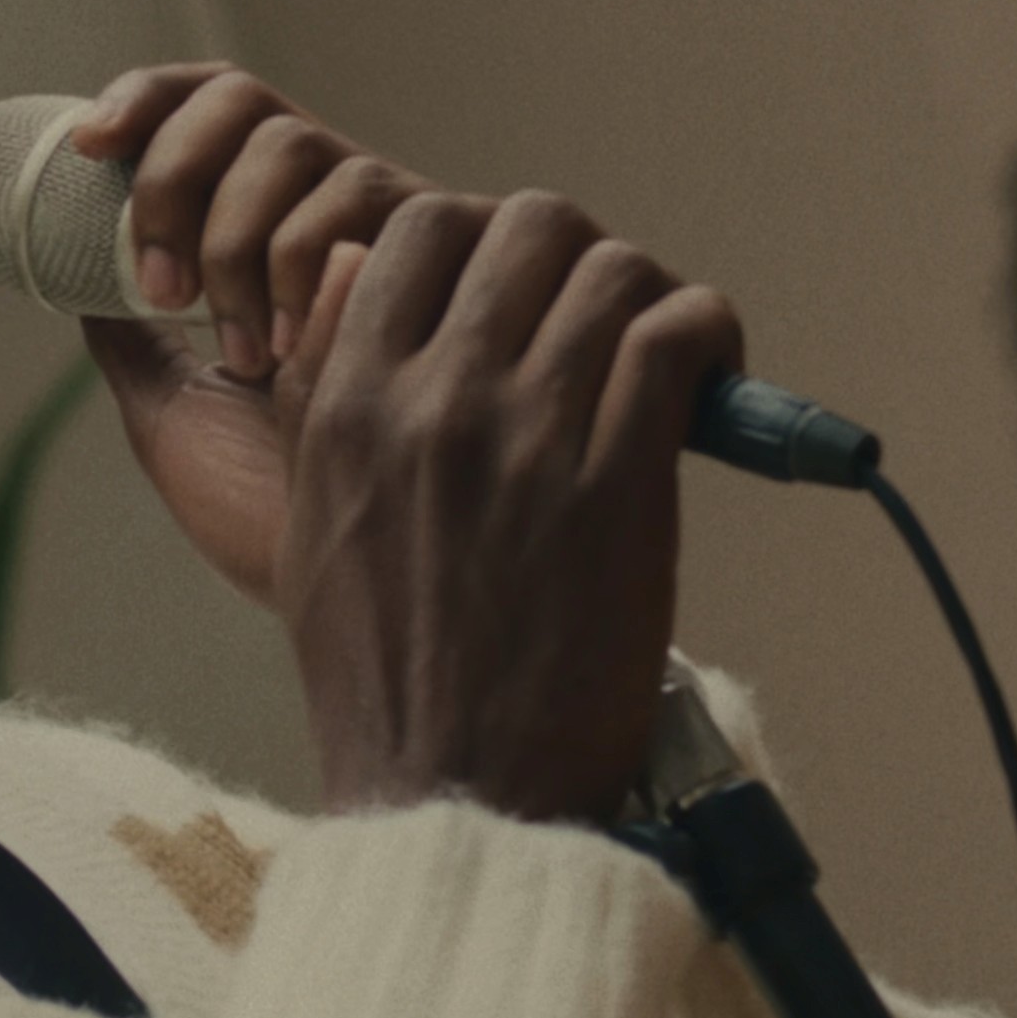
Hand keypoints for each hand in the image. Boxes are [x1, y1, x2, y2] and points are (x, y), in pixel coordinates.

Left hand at [70, 66, 441, 604]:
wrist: (372, 586)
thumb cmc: (276, 513)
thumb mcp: (176, 414)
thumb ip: (130, 344)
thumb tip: (62, 272)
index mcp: (261, 232)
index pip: (207, 111)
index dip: (148, 101)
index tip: (89, 145)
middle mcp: (326, 212)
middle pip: (243, 105)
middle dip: (175, 178)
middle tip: (163, 290)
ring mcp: (390, 227)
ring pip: (295, 144)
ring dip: (237, 238)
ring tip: (242, 352)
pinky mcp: (454, 254)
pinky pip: (363, 199)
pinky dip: (302, 261)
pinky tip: (295, 349)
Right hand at [268, 192, 741, 826]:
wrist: (459, 791)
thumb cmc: (387, 668)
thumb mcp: (309, 513)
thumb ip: (323, 384)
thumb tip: (350, 263)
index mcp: (348, 405)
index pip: (417, 226)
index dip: (481, 239)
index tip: (515, 293)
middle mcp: (433, 402)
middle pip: (527, 225)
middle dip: (576, 258)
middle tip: (598, 318)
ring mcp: (529, 440)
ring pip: (612, 272)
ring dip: (649, 297)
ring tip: (661, 352)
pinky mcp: (620, 485)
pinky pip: (675, 340)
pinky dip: (705, 335)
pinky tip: (707, 373)